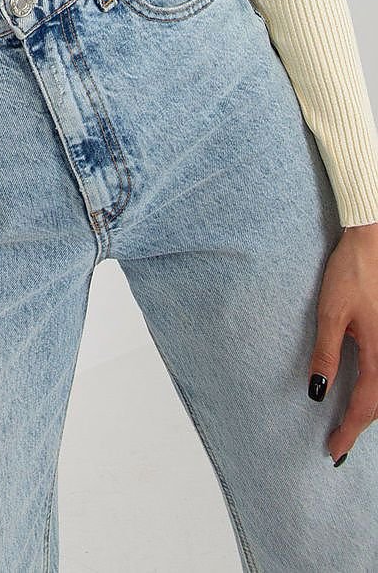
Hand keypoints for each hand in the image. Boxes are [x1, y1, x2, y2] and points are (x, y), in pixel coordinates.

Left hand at [308, 222, 377, 463]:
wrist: (373, 240)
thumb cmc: (353, 272)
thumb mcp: (331, 312)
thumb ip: (326, 353)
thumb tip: (318, 391)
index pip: (366, 406)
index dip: (349, 431)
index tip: (333, 450)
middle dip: (361, 426)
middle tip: (339, 444)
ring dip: (372, 410)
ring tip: (351, 424)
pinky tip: (368, 393)